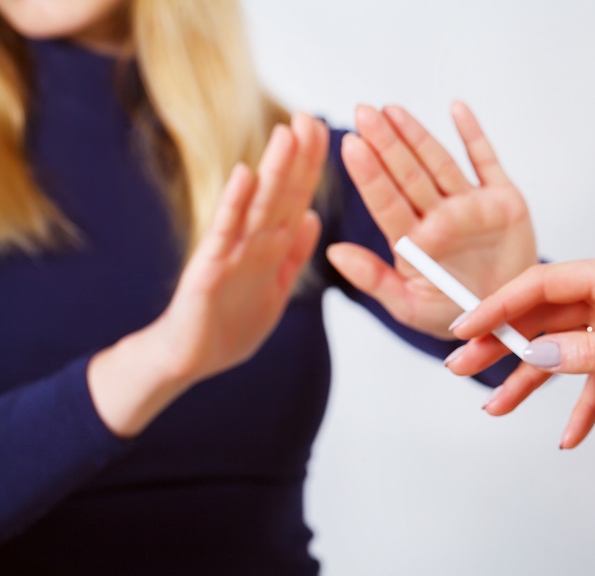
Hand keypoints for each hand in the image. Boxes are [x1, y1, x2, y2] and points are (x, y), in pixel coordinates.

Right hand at [88, 113, 328, 436]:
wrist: (188, 359)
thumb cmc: (229, 325)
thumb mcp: (275, 288)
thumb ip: (294, 254)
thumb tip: (314, 218)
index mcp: (272, 249)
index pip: (297, 199)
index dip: (311, 167)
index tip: (324, 131)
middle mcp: (253, 243)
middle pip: (281, 193)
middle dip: (297, 156)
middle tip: (309, 115)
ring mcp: (230, 253)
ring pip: (258, 205)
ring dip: (273, 169)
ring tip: (287, 132)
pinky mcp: (207, 269)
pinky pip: (224, 233)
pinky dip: (234, 204)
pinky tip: (244, 174)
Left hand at [327, 101, 537, 338]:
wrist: (509, 315)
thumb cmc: (459, 316)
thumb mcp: (411, 307)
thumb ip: (374, 280)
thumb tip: (333, 252)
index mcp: (415, 242)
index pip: (386, 202)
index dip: (369, 174)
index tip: (350, 145)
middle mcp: (439, 217)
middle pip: (408, 175)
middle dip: (386, 144)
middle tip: (363, 113)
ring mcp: (469, 205)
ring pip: (439, 163)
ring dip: (417, 135)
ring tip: (391, 110)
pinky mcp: (502, 199)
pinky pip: (486, 161)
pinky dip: (474, 135)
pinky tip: (456, 109)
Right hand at [448, 257, 594, 447]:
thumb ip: (589, 350)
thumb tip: (539, 356)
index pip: (539, 286)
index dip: (498, 307)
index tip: (467, 329)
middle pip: (541, 319)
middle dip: (500, 345)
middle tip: (462, 364)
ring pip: (562, 352)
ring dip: (529, 382)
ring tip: (498, 406)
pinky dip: (583, 407)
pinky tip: (569, 435)